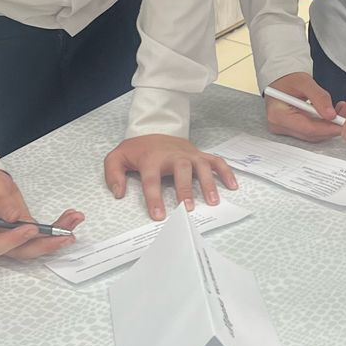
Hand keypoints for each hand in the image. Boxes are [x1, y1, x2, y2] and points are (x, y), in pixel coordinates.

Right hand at [0, 168, 82, 259]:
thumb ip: (0, 202)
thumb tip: (13, 217)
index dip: (15, 240)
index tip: (31, 228)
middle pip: (22, 250)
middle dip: (45, 244)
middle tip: (64, 234)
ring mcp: (14, 238)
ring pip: (37, 244)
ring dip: (57, 235)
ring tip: (74, 220)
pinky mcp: (26, 232)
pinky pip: (43, 235)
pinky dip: (58, 227)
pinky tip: (71, 220)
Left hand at [103, 134, 237, 219]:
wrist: (154, 129)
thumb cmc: (138, 149)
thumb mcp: (117, 158)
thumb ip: (113, 175)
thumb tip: (119, 193)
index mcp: (152, 159)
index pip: (152, 180)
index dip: (155, 198)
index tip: (159, 216)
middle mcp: (173, 156)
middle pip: (181, 170)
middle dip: (185, 189)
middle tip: (187, 208)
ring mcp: (189, 154)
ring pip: (201, 166)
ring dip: (208, 183)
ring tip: (213, 202)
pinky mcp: (199, 154)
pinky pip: (216, 162)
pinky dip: (226, 172)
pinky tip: (232, 186)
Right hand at [265, 72, 345, 140]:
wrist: (280, 79)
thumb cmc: (287, 79)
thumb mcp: (304, 82)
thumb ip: (319, 98)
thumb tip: (332, 115)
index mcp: (278, 115)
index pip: (308, 128)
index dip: (328, 128)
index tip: (343, 123)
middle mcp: (280, 126)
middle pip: (311, 134)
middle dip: (331, 126)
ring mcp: (285, 129)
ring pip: (314, 133)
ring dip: (330, 124)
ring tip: (343, 110)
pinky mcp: (293, 129)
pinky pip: (312, 129)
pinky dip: (324, 123)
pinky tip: (334, 113)